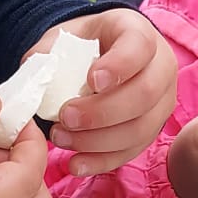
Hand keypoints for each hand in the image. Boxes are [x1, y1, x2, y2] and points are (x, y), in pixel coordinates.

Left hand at [42, 12, 176, 175]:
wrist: (100, 57)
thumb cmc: (82, 45)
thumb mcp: (64, 37)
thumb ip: (48, 54)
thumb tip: (35, 82)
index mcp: (139, 33)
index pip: (139, 47)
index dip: (119, 66)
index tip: (92, 80)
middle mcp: (160, 67)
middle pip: (145, 95)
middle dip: (102, 112)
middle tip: (66, 117)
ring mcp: (161, 102)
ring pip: (140, 129)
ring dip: (98, 141)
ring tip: (61, 139)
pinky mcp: (152, 130)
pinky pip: (132, 151)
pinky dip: (102, 161)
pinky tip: (76, 163)